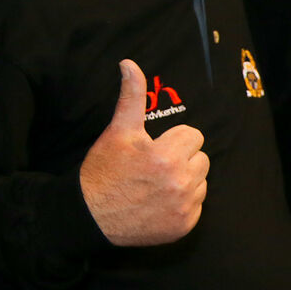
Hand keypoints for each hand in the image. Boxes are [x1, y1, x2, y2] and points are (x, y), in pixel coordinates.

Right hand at [79, 60, 208, 245]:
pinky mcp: (184, 226)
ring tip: (156, 184)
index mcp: (166, 157)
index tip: (154, 149)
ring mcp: (183, 208)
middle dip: (181, 159)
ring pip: (202, 181)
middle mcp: (179, 184)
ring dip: (185, 180)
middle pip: (201, 158)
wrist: (89, 217)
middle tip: (154, 167)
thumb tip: (129, 63)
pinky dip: (183, 204)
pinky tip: (159, 203)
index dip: (173, 140)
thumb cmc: (103, 171)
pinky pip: (198, 206)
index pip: (194, 136)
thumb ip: (131, 97)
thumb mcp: (118, 132)